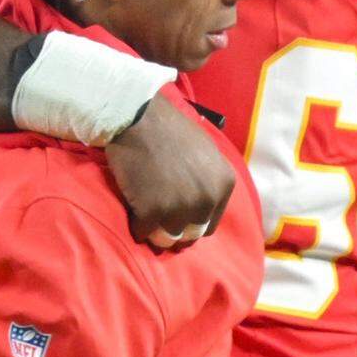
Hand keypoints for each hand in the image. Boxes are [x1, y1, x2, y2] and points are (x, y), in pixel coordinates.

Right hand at [106, 96, 235, 248]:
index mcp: (223, 185)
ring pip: (168, 238)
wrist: (139, 118)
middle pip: (191, 234)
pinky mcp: (152, 212)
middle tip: (159, 217)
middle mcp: (207, 199)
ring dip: (155, 230)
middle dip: (176, 228)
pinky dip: (136, 225)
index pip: (210, 224)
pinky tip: (133, 210)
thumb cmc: (171, 130)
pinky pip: (143, 232)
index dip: (192, 222)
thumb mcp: (207, 153)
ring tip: (145, 215)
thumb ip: (210, 181)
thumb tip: (206, 208)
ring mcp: (180, 207)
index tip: (179, 215)